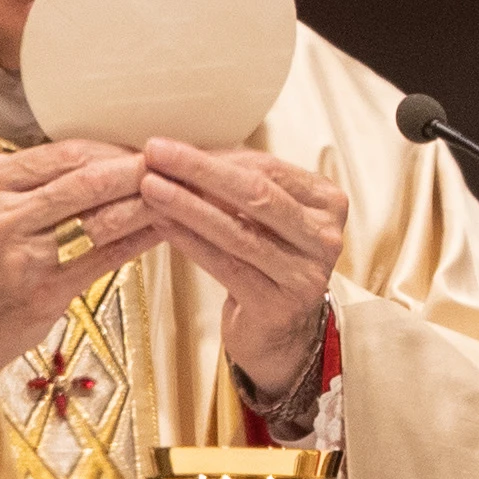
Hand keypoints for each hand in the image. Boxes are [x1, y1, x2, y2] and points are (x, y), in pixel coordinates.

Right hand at [0, 143, 163, 381]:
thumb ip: (37, 181)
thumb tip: (111, 155)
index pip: (67, 153)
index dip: (116, 150)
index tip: (148, 149)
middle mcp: (2, 214)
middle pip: (90, 181)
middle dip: (141, 171)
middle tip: (179, 165)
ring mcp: (23, 255)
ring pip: (104, 218)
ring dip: (150, 204)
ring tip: (183, 194)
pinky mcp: (45, 291)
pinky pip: (107, 257)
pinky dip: (141, 240)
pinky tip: (165, 230)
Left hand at [137, 142, 350, 400]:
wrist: (281, 332)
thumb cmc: (268, 263)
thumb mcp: (268, 220)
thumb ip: (243, 188)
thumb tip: (184, 151)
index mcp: (328, 203)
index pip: (268, 168)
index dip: (216, 157)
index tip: (169, 145)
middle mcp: (325, 236)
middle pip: (256, 194)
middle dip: (200, 170)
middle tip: (155, 152)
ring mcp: (306, 272)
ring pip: (237, 230)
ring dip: (187, 204)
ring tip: (149, 187)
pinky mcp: (279, 304)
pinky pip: (225, 265)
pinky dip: (190, 241)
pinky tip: (162, 224)